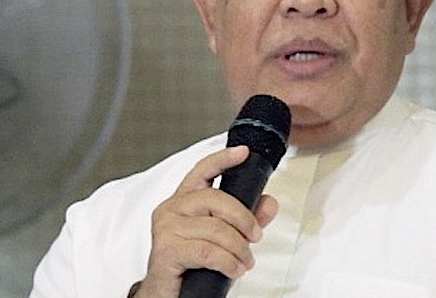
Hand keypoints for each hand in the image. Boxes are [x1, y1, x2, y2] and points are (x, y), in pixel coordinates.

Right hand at [134, 146, 278, 297]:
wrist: (166, 295)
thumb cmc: (192, 266)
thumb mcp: (224, 240)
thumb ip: (246, 220)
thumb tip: (269, 203)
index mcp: (184, 201)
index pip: (202, 171)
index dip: (222, 159)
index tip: (242, 152)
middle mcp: (171, 209)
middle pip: (216, 199)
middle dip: (243, 219)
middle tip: (255, 236)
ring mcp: (166, 229)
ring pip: (216, 229)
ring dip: (238, 248)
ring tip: (244, 261)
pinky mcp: (166, 250)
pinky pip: (208, 251)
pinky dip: (228, 262)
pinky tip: (234, 269)